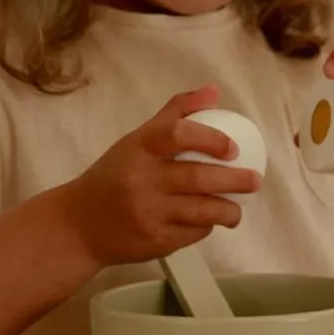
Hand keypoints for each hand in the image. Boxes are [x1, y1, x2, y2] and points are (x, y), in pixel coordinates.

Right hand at [63, 86, 261, 265]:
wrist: (79, 225)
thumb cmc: (114, 176)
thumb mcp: (136, 140)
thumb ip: (174, 114)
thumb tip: (213, 92)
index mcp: (138, 147)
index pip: (178, 134)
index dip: (212, 139)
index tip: (233, 149)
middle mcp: (141, 179)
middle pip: (198, 176)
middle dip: (235, 180)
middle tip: (254, 180)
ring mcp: (147, 212)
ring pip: (202, 210)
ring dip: (229, 210)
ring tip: (237, 209)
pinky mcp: (154, 241)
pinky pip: (193, 233)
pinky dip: (206, 227)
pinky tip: (209, 222)